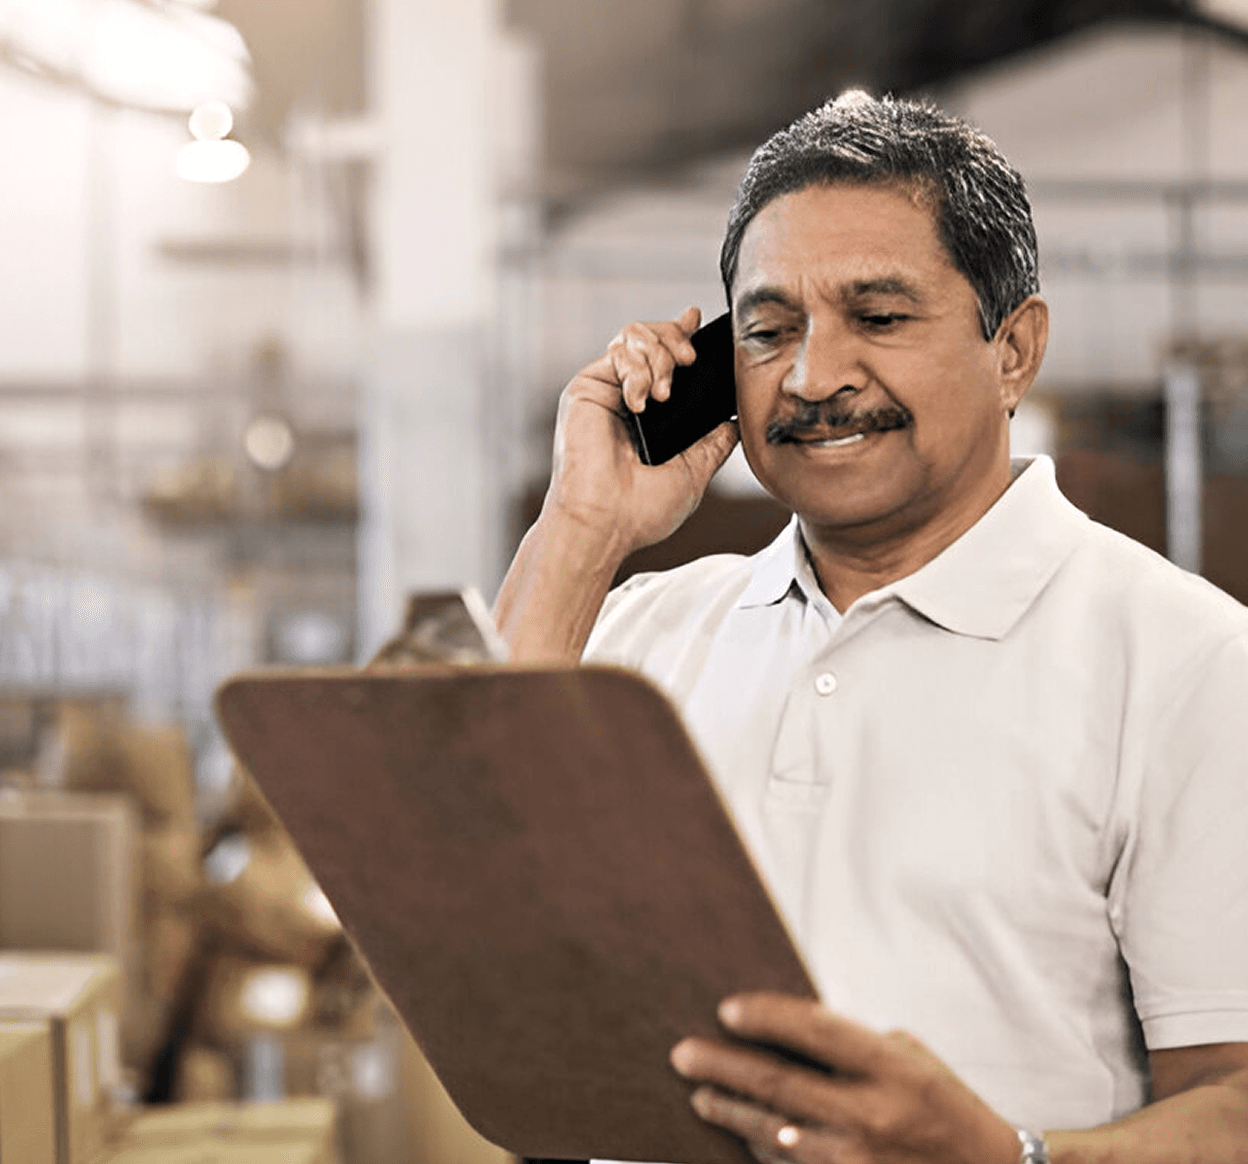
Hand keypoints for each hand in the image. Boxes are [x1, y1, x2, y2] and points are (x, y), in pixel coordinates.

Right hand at [542, 305, 738, 558]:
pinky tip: (640, 403)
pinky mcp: (587, 388)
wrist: (606, 522)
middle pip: (653, 337)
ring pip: (635, 336)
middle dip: (676, 339)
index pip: (666, 360)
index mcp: (651, 416)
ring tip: (664, 392)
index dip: (680, 334)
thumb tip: (735, 419)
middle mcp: (627, 398)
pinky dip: (637, 370)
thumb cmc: (641, 511)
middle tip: (689, 361)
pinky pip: (618, 353)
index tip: (695, 320)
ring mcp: (606, 391)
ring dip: (659, 354)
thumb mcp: (694, 472)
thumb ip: (714, 442)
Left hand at [671, 992, 1020, 1163]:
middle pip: (779, 1083)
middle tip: (683, 1053)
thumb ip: (855, 1044)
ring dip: (730, 1112)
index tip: (726, 1009)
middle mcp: (872, 1114)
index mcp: (891, 1067)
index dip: (766, 1016)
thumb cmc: (946, 1105)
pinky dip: (761, 1147)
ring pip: (775, 1132)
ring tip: (700, 1094)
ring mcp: (860, 1160)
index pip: (814, 1031)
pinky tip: (740, 1131)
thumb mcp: (912, 1058)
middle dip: (722, 1066)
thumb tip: (790, 1026)